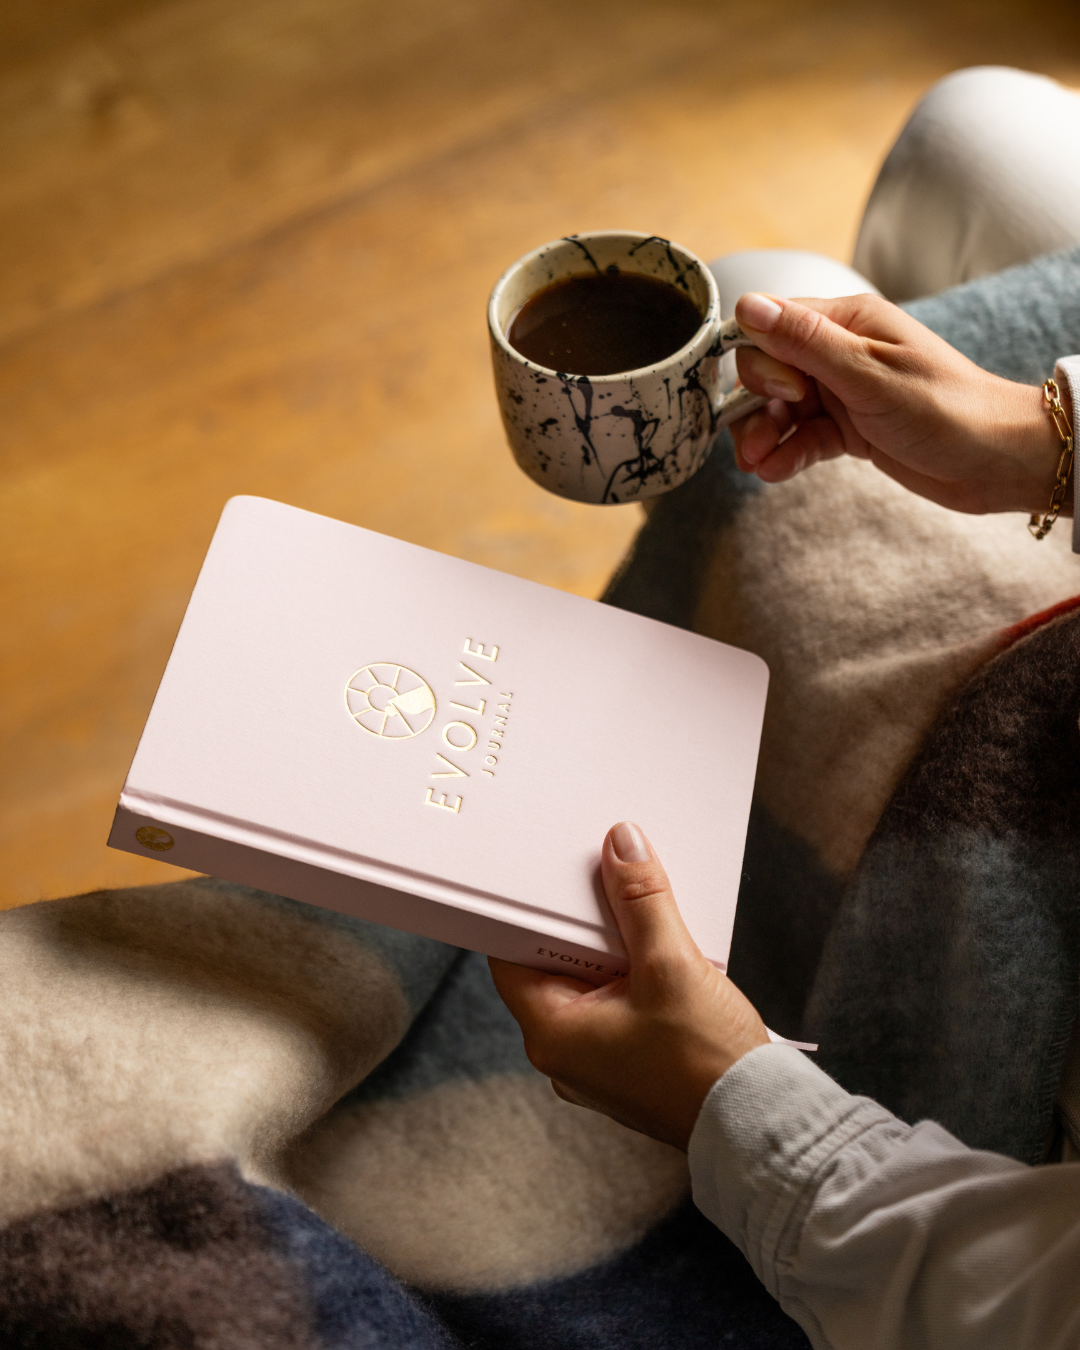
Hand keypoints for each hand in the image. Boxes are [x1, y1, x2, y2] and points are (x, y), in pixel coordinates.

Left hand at [489, 822, 767, 1150]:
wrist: (760, 1126)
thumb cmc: (707, 1061)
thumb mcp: (671, 965)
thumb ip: (641, 900)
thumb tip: (621, 844)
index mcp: (552, 1034)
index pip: (511, 956)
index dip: (526, 911)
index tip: (546, 875)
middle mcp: (564, 1053)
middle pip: (554, 965)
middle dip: (582, 922)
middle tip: (603, 875)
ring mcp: (597, 1062)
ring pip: (590, 983)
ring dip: (614, 945)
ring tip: (639, 906)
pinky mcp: (629, 1063)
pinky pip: (616, 1003)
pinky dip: (632, 973)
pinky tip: (661, 947)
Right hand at [730, 291, 1070, 515]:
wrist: (996, 460)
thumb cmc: (946, 408)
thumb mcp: (868, 373)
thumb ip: (805, 341)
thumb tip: (747, 306)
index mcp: (849, 322)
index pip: (773, 326)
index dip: (762, 362)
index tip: (783, 394)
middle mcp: (841, 352)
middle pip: (770, 371)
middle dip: (754, 407)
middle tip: (757, 442)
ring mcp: (844, 392)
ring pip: (781, 409)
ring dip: (763, 435)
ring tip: (758, 465)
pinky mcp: (849, 428)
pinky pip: (803, 435)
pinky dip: (786, 453)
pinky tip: (775, 472)